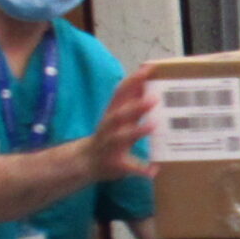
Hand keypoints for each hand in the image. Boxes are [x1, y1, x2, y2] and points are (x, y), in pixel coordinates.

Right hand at [85, 66, 157, 182]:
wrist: (85, 162)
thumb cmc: (109, 136)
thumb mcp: (119, 117)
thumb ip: (133, 103)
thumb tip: (149, 84)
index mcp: (112, 113)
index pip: (121, 92)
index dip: (133, 80)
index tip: (148, 68)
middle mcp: (109, 127)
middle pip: (120, 114)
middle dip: (136, 105)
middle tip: (155, 98)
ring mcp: (109, 145)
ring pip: (121, 137)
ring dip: (136, 131)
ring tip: (153, 125)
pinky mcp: (114, 164)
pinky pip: (128, 166)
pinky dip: (140, 168)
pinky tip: (154, 170)